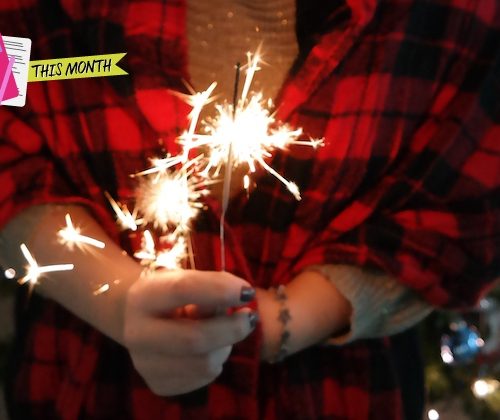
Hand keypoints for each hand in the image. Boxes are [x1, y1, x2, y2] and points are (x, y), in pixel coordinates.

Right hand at [123, 269, 256, 395]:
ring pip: (204, 364)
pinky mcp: (158, 385)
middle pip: (194, 339)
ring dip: (224, 346)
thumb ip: (211, 286)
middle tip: (250, 318)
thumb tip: (241, 298)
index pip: (183, 290)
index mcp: (143, 297)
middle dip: (231, 329)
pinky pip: (204, 378)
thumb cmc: (172, 294)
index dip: (220, 290)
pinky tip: (207, 348)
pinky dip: (216, 361)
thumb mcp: (187, 279)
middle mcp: (136, 333)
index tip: (247, 291)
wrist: (140, 319)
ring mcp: (144, 364)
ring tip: (221, 332)